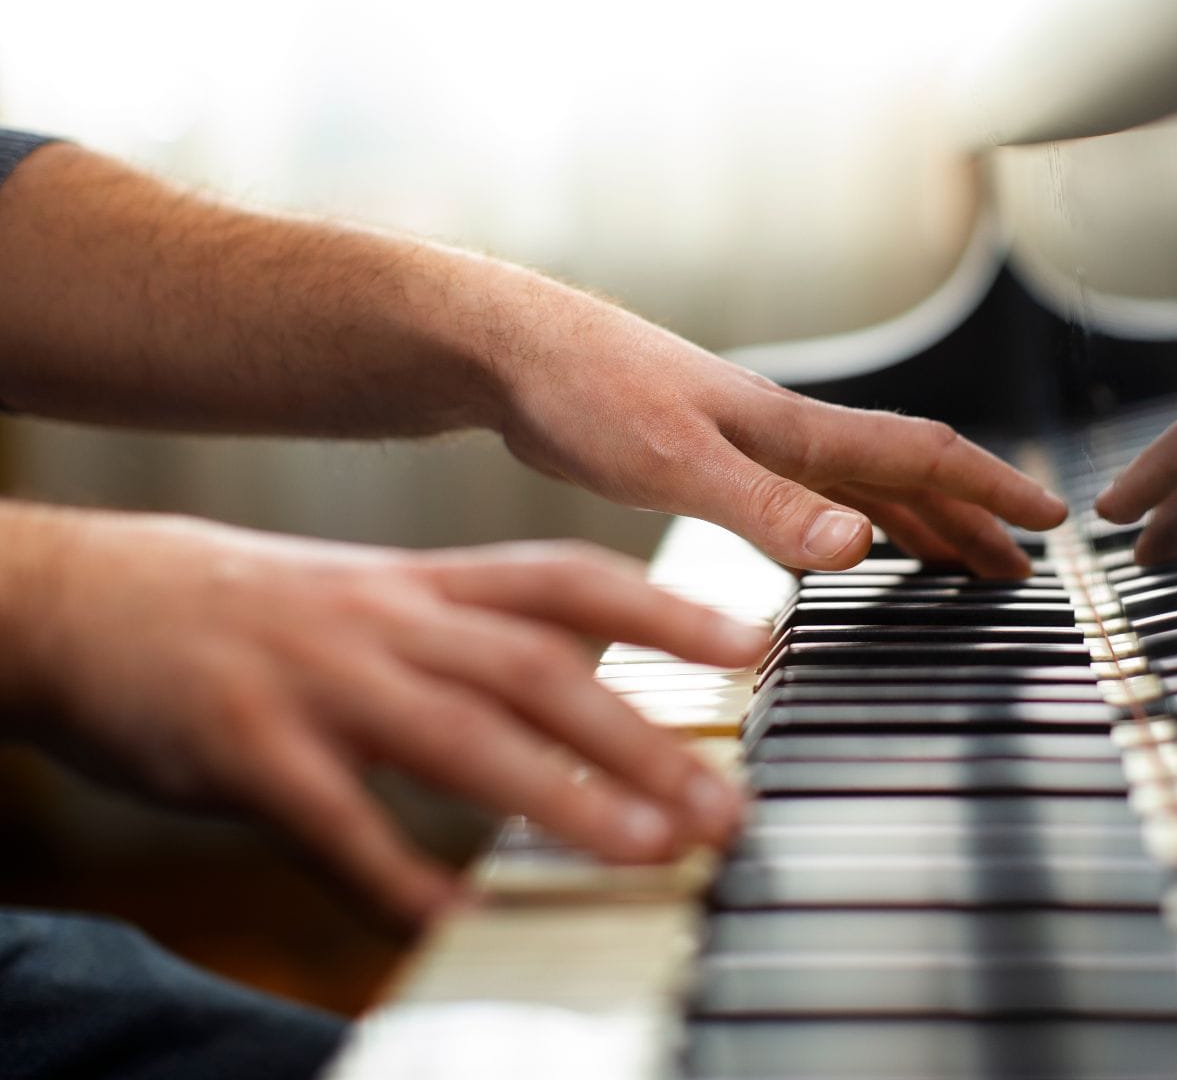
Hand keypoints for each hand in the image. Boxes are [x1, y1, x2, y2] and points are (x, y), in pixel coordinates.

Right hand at [4, 508, 765, 925]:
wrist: (92, 597)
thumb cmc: (257, 606)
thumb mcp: (381, 595)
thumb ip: (479, 628)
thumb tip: (589, 666)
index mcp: (427, 585)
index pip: (569, 579)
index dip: (668, 606)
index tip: (756, 642)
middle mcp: (390, 623)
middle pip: (539, 671)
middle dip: (644, 740)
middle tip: (727, 805)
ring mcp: (321, 683)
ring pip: (462, 738)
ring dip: (565, 800)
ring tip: (650, 851)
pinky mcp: (248, 752)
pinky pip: (338, 826)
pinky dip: (400, 878)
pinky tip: (455, 924)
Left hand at [485, 270, 1066, 577]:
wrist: (516, 358)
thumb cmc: (589, 393)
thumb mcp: (678, 462)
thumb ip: (768, 509)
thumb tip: (862, 545)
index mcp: (794, 432)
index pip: (921, 456)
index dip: (989, 490)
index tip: (1049, 520)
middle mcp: (786, 435)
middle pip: (905, 478)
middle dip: (970, 521)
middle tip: (1020, 568)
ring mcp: (751, 446)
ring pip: (859, 490)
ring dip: (917, 525)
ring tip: (959, 563)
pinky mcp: (711, 461)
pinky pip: (809, 500)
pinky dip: (850, 525)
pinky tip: (846, 543)